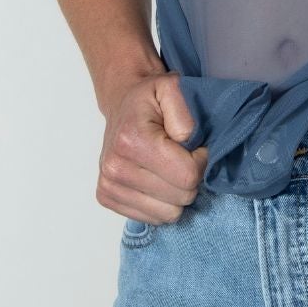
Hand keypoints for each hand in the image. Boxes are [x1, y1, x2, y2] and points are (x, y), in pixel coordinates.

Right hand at [97, 71, 208, 225]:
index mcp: (132, 140)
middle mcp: (115, 167)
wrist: (123, 104)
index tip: (195, 147)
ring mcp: (108, 186)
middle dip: (190, 178)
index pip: (188, 175)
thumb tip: (190, 147)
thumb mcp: (173, 88)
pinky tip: (157, 180)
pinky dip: (162, 203)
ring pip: (169, 214)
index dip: (201, 161)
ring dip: (177, 193)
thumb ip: (186, 114)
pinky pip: (153, 219)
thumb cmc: (151, 99)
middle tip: (182, 157)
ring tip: (169, 168)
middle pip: (181, 198)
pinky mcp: (106, 198)